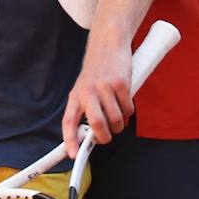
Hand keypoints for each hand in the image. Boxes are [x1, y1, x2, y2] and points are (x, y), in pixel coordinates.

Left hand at [62, 34, 133, 155]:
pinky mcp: (121, 83)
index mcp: (76, 96)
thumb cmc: (97, 70)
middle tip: (108, 136)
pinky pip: (128, 109)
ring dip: (120, 124)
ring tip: (119, 118)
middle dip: (104, 136)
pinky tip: (126, 104)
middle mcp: (88, 92)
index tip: (73, 155)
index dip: (70, 140)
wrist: (108, 43)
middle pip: (96, 124)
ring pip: (115, 120)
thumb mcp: (84, 88)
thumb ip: (87, 109)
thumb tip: (93, 135)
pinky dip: (129, 111)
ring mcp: (105, 88)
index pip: (69, 122)